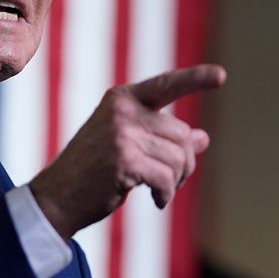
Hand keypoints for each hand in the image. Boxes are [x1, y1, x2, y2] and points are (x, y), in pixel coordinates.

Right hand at [29, 64, 225, 239]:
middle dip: (184, 162)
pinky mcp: (124, 160)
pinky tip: (156, 201)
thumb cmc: (92, 171)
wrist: (57, 197)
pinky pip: (166, 178)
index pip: (166, 85)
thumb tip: (202, 138)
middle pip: (181, 134)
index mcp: (122, 99)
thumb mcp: (128, 146)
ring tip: (160, 191)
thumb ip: (162, 138)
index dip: (195, 79)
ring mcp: (122, 134)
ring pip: (178, 158)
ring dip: (175, 181)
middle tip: (171, 181)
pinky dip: (166, 195)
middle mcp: (123, 111)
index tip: (221, 76)